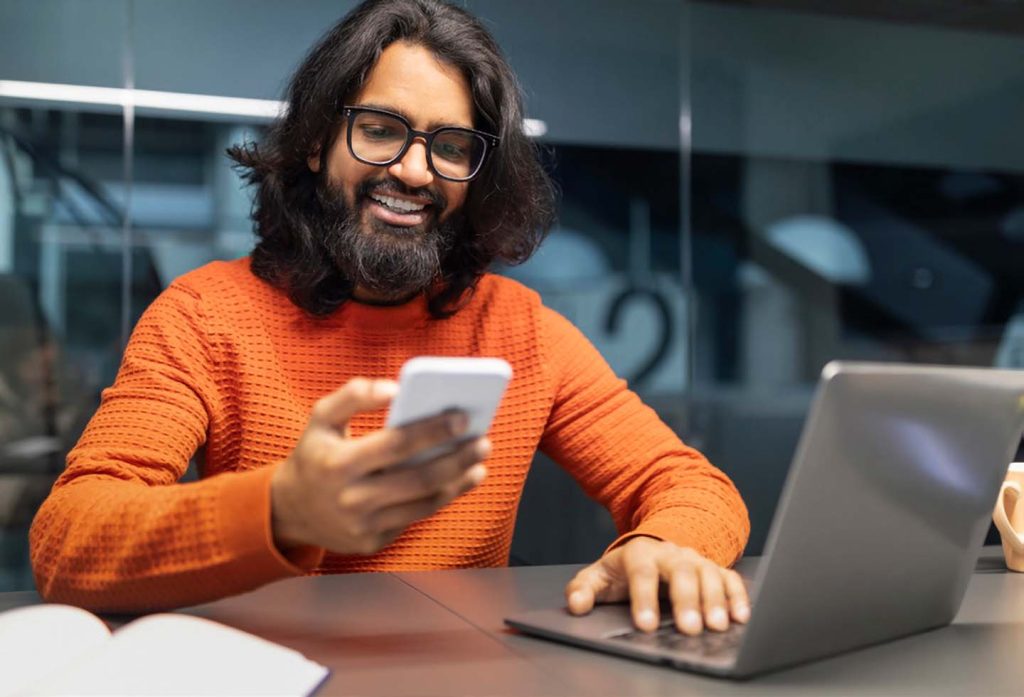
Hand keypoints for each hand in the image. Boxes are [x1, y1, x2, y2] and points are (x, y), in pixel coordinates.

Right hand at [270, 378, 489, 554]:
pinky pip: (415, 518)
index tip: (462, 417)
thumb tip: (394, 389)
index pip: (396, 444)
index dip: (432, 431)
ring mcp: (363, 525)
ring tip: (479, 463)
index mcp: (338, 463)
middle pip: (418, 478)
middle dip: (456, 459)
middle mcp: (351, 498)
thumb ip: (353, 395)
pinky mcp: (373, 542)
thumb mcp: (321, 418)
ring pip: (423, 504)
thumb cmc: (315, 454)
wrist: (290, 510)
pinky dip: (441, 499)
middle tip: (483, 441)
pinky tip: (459, 481)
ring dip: (458, 482)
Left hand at [565, 537, 749, 634]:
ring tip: (718, 626)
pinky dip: (738, 596)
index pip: (642, 573)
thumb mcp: (599, 576)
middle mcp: (670, 553)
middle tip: (689, 628)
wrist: (652, 547)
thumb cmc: (625, 569)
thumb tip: (576, 604)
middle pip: (680, 572)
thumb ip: (583, 589)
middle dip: (686, 600)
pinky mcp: (714, 569)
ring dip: (715, 601)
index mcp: (639, 553)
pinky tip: (741, 616)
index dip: (644, 599)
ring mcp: (694, 559)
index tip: (646, 625)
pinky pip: (730, 578)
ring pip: (708, 574)